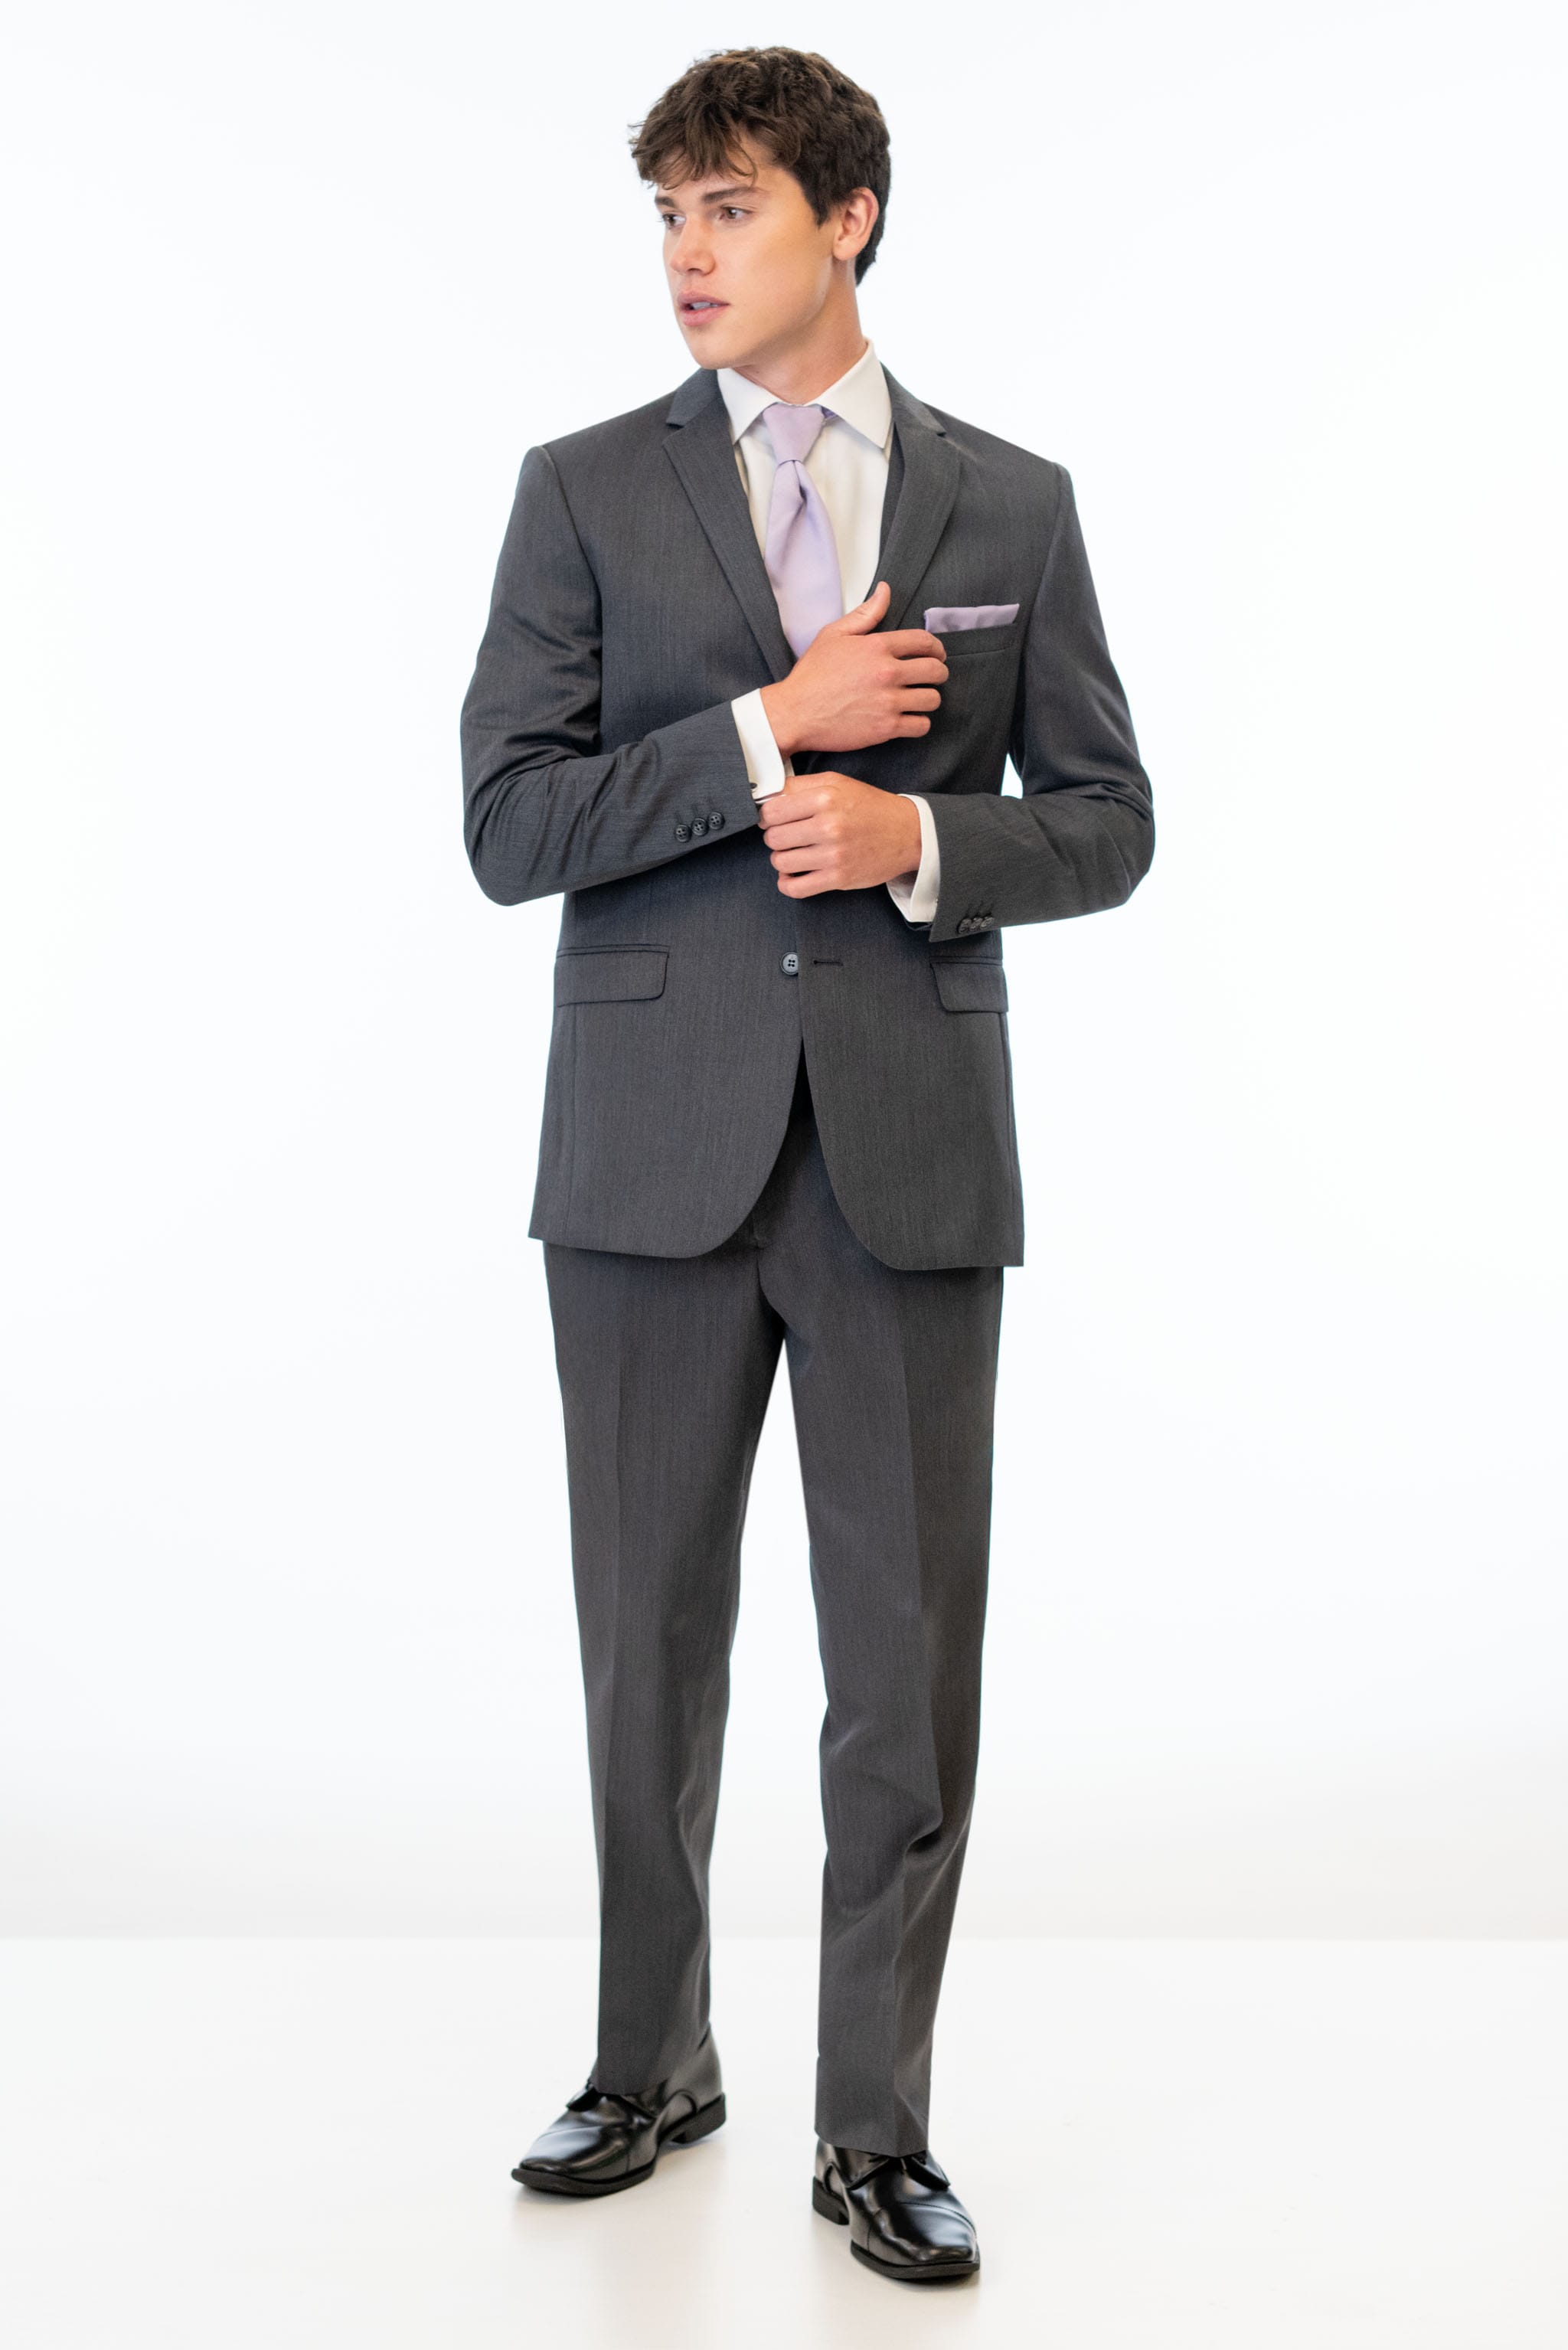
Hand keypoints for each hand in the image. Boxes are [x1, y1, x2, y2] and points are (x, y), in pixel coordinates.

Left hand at [756, 773, 923, 898]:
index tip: (775, 819)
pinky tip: (792, 875)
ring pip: (780, 862)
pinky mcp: (838, 878)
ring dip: (782, 859)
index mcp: (825, 798)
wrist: (907, 833)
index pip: (772, 811)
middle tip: (788, 836)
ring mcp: (833, 854)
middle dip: (775, 837)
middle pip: (773, 837)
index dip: (768, 816)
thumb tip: (766, 796)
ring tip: (795, 853)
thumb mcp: (837, 783)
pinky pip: (795, 887)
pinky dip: (787, 883)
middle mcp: (828, 826)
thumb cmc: (869, 807)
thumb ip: (800, 786)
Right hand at [758, 581, 946, 755]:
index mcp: (877, 646)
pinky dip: (920, 723)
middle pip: (935, 671)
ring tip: (920, 699)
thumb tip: (885, 590)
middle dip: (939, 673)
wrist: (795, 713)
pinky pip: (921, 726)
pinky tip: (910, 720)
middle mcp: (887, 672)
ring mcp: (888, 701)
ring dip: (929, 699)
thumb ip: (865, 613)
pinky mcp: (886, 728)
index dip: (937, 648)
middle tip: (933, 678)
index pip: (924, 642)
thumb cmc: (812, 674)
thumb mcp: (834, 634)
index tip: (937, 655)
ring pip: (932, 699)